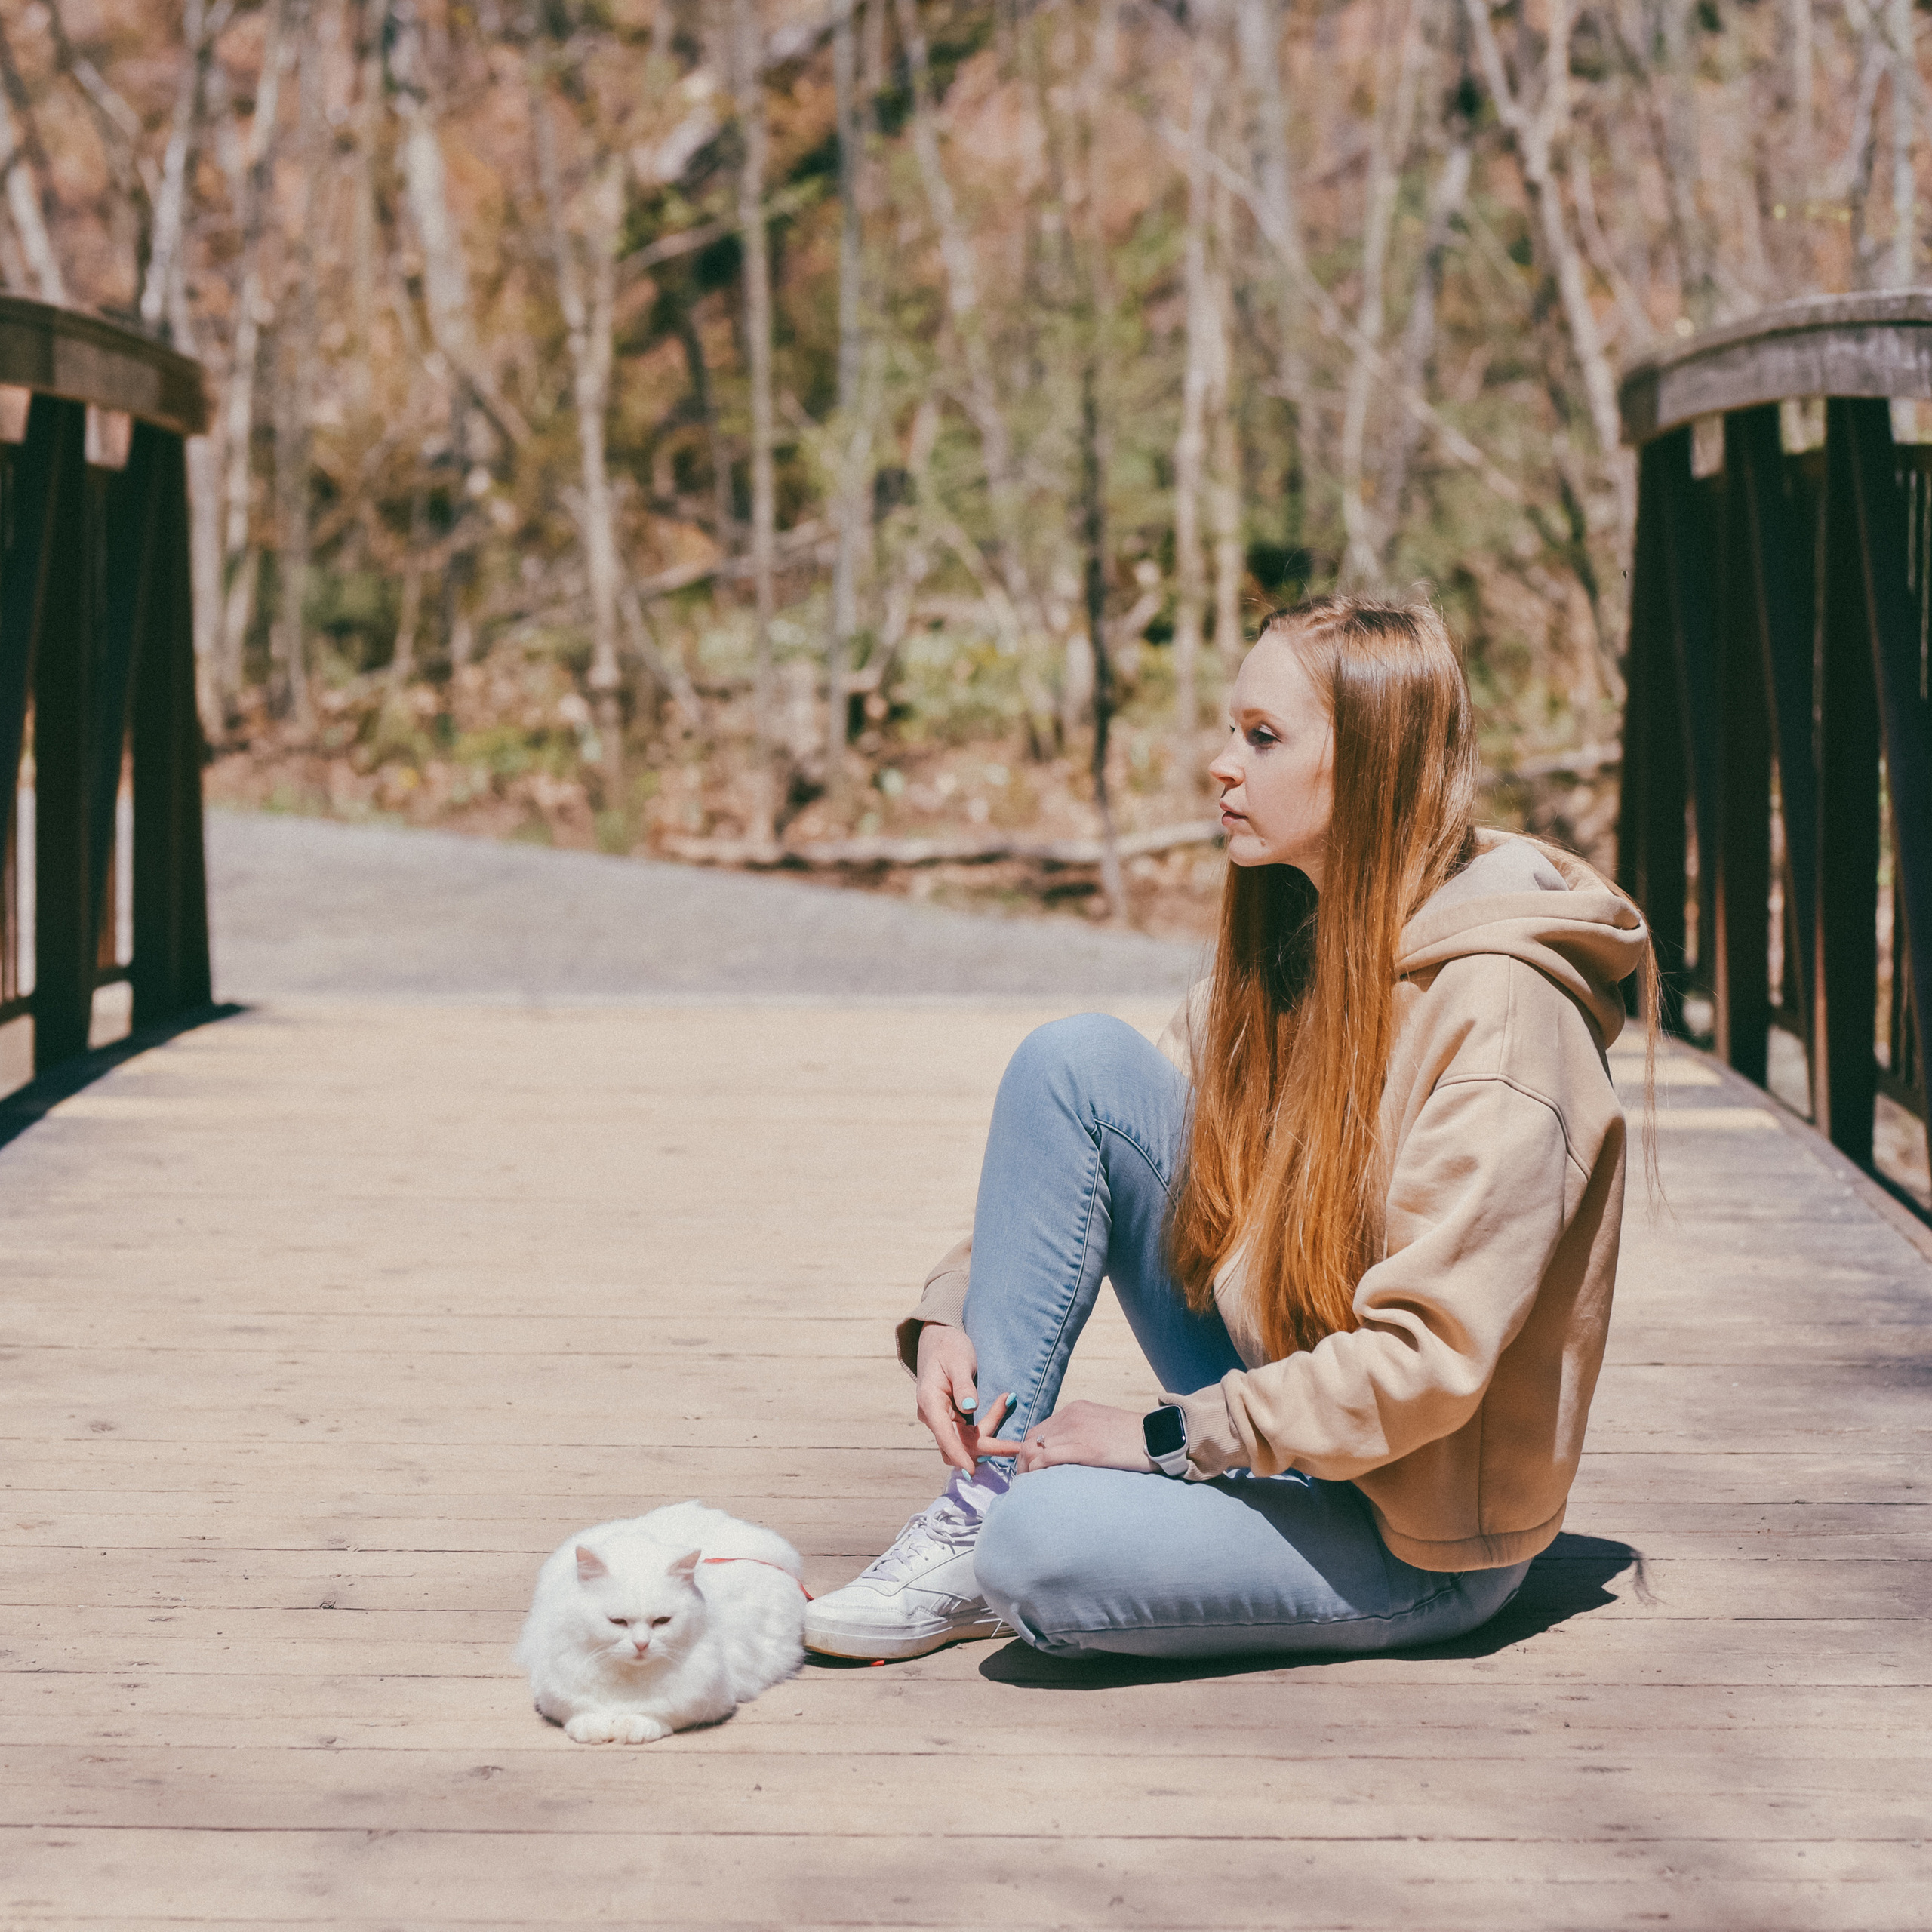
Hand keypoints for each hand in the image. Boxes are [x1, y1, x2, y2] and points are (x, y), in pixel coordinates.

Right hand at [914, 1323, 1015, 1474]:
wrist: (938, 1337)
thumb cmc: (948, 1346)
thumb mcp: (958, 1362)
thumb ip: (964, 1386)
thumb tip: (970, 1408)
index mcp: (929, 1403)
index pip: (944, 1436)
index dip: (959, 1455)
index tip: (973, 1471)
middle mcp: (933, 1415)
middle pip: (960, 1443)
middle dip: (988, 1445)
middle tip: (1016, 1444)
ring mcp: (942, 1418)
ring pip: (966, 1440)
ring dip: (989, 1433)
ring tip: (1008, 1402)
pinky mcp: (952, 1417)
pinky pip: (969, 1432)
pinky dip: (986, 1426)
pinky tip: (1002, 1406)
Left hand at [1006, 1400, 1150, 1475]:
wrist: (1159, 1437)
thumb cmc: (1134, 1438)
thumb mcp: (1102, 1426)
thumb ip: (1082, 1433)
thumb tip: (1067, 1453)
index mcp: (1075, 1410)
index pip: (1038, 1430)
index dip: (1030, 1451)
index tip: (1029, 1470)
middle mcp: (1072, 1416)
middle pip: (1031, 1439)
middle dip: (1024, 1462)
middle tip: (1025, 1483)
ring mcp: (1078, 1431)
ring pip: (1035, 1449)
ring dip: (1028, 1470)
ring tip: (1030, 1488)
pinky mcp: (1086, 1449)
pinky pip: (1048, 1458)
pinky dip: (1038, 1471)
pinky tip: (1040, 1484)